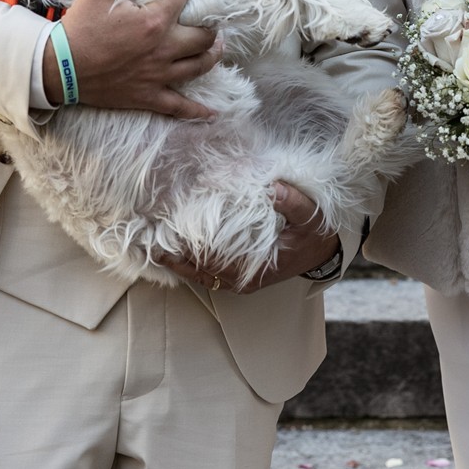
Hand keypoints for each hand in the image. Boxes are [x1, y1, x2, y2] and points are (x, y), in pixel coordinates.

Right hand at [48, 0, 219, 119]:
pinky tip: (211, 113)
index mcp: (154, 22)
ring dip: (212, 55)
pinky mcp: (148, 96)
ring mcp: (158, 76)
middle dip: (211, 23)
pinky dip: (197, 111)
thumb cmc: (80, 28)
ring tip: (217, 45)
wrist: (59, 68)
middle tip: (210, 16)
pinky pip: (179, 106)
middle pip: (202, 36)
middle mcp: (163, 50)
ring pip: (199, 66)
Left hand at [160, 182, 339, 294]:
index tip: (167, 234)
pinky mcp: (238, 277)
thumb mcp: (310, 217)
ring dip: (177, 263)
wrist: (322, 254)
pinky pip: (207, 275)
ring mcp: (239, 281)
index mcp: (256, 269)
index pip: (214, 261)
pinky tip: (172, 253)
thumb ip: (293, 202)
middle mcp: (242, 280)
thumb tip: (273, 187)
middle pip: (200, 271)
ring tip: (150, 247)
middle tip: (147, 239)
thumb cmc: (313, 235)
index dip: (189, 249)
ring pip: (200, 275)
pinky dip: (188, 266)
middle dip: (175, 256)